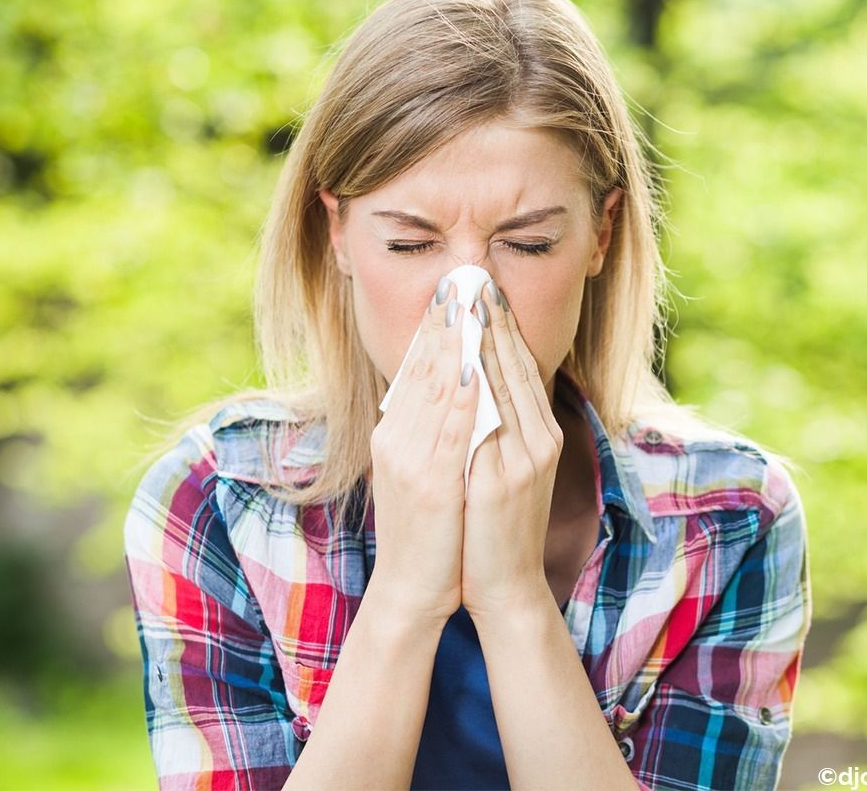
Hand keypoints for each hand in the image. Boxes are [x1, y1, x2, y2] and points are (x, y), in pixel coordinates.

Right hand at [368, 278, 478, 625]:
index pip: (416, 369)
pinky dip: (459, 394)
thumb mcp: (422, 472)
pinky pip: (448, 430)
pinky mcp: (430, 484)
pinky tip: (471, 365)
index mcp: (395, 434)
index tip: (452, 290)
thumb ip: (431, 431)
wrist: (413, 590)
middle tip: (460, 277)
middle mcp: (396, 440)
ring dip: (453, 343)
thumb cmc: (428, 532)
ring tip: (467, 303)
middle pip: (422, 369)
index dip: (435, 327)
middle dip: (444, 322)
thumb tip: (451, 390)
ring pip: (434, 389)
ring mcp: (411, 461)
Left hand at [460, 280, 564, 618]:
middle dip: (493, 320)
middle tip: (474, 276)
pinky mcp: (507, 479)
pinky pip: (491, 421)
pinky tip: (462, 358)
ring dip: (484, 340)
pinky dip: (478, 386)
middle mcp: (539, 440)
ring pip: (506, 385)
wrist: (504, 585)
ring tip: (465, 301)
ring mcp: (526, 459)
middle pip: (516, 366)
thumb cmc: (494, 527)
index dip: (502, 326)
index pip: (520, 367)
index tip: (482, 289)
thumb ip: (496, 427)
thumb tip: (475, 382)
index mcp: (540, 435)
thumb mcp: (502, 469)